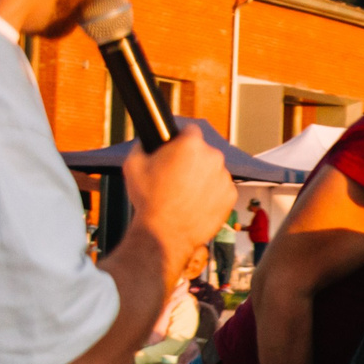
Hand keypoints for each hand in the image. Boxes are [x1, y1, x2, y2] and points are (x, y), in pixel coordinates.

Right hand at [121, 127, 235, 266]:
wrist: (164, 233)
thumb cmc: (149, 200)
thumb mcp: (133, 164)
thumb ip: (142, 145)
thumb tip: (146, 141)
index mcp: (191, 145)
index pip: (190, 131)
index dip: (180, 139)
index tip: (176, 149)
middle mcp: (213, 157)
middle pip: (203, 152)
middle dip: (191, 160)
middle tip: (175, 176)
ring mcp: (224, 177)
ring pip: (213, 170)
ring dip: (202, 177)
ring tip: (184, 193)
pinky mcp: (230, 195)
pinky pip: (220, 188)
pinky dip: (211, 193)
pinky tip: (195, 202)